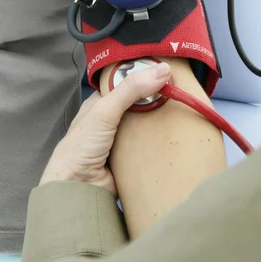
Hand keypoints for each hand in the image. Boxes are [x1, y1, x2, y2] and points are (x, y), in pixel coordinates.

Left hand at [40, 61, 170, 194]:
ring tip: (183, 110)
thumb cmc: (81, 147)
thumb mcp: (105, 111)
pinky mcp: (132, 158)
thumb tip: (162, 70)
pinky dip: (161, 142)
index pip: (126, 83)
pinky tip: (176, 135)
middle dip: (157, 99)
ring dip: (161, 121)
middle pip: (140, 103)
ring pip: (147, 124)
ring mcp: (122, 139)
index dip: (143, 76)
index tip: (167, 70)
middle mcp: (112, 120)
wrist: (77, 191)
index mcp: (101, 103)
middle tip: (179, 90)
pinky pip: (151, 146)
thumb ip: (130, 90)